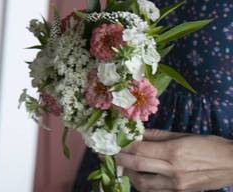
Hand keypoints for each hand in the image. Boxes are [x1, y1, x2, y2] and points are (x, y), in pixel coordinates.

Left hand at [116, 129, 232, 190]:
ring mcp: (176, 185)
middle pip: (136, 166)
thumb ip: (157, 135)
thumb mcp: (182, 135)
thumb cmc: (209, 146)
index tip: (111, 141)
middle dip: (120, 160)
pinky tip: (140, 178)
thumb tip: (137, 132)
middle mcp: (172, 170)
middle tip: (110, 154)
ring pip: (143, 184)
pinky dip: (144, 186)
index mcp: (172, 152)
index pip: (138, 149)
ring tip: (124, 167)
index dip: (122, 146)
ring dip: (129, 175)